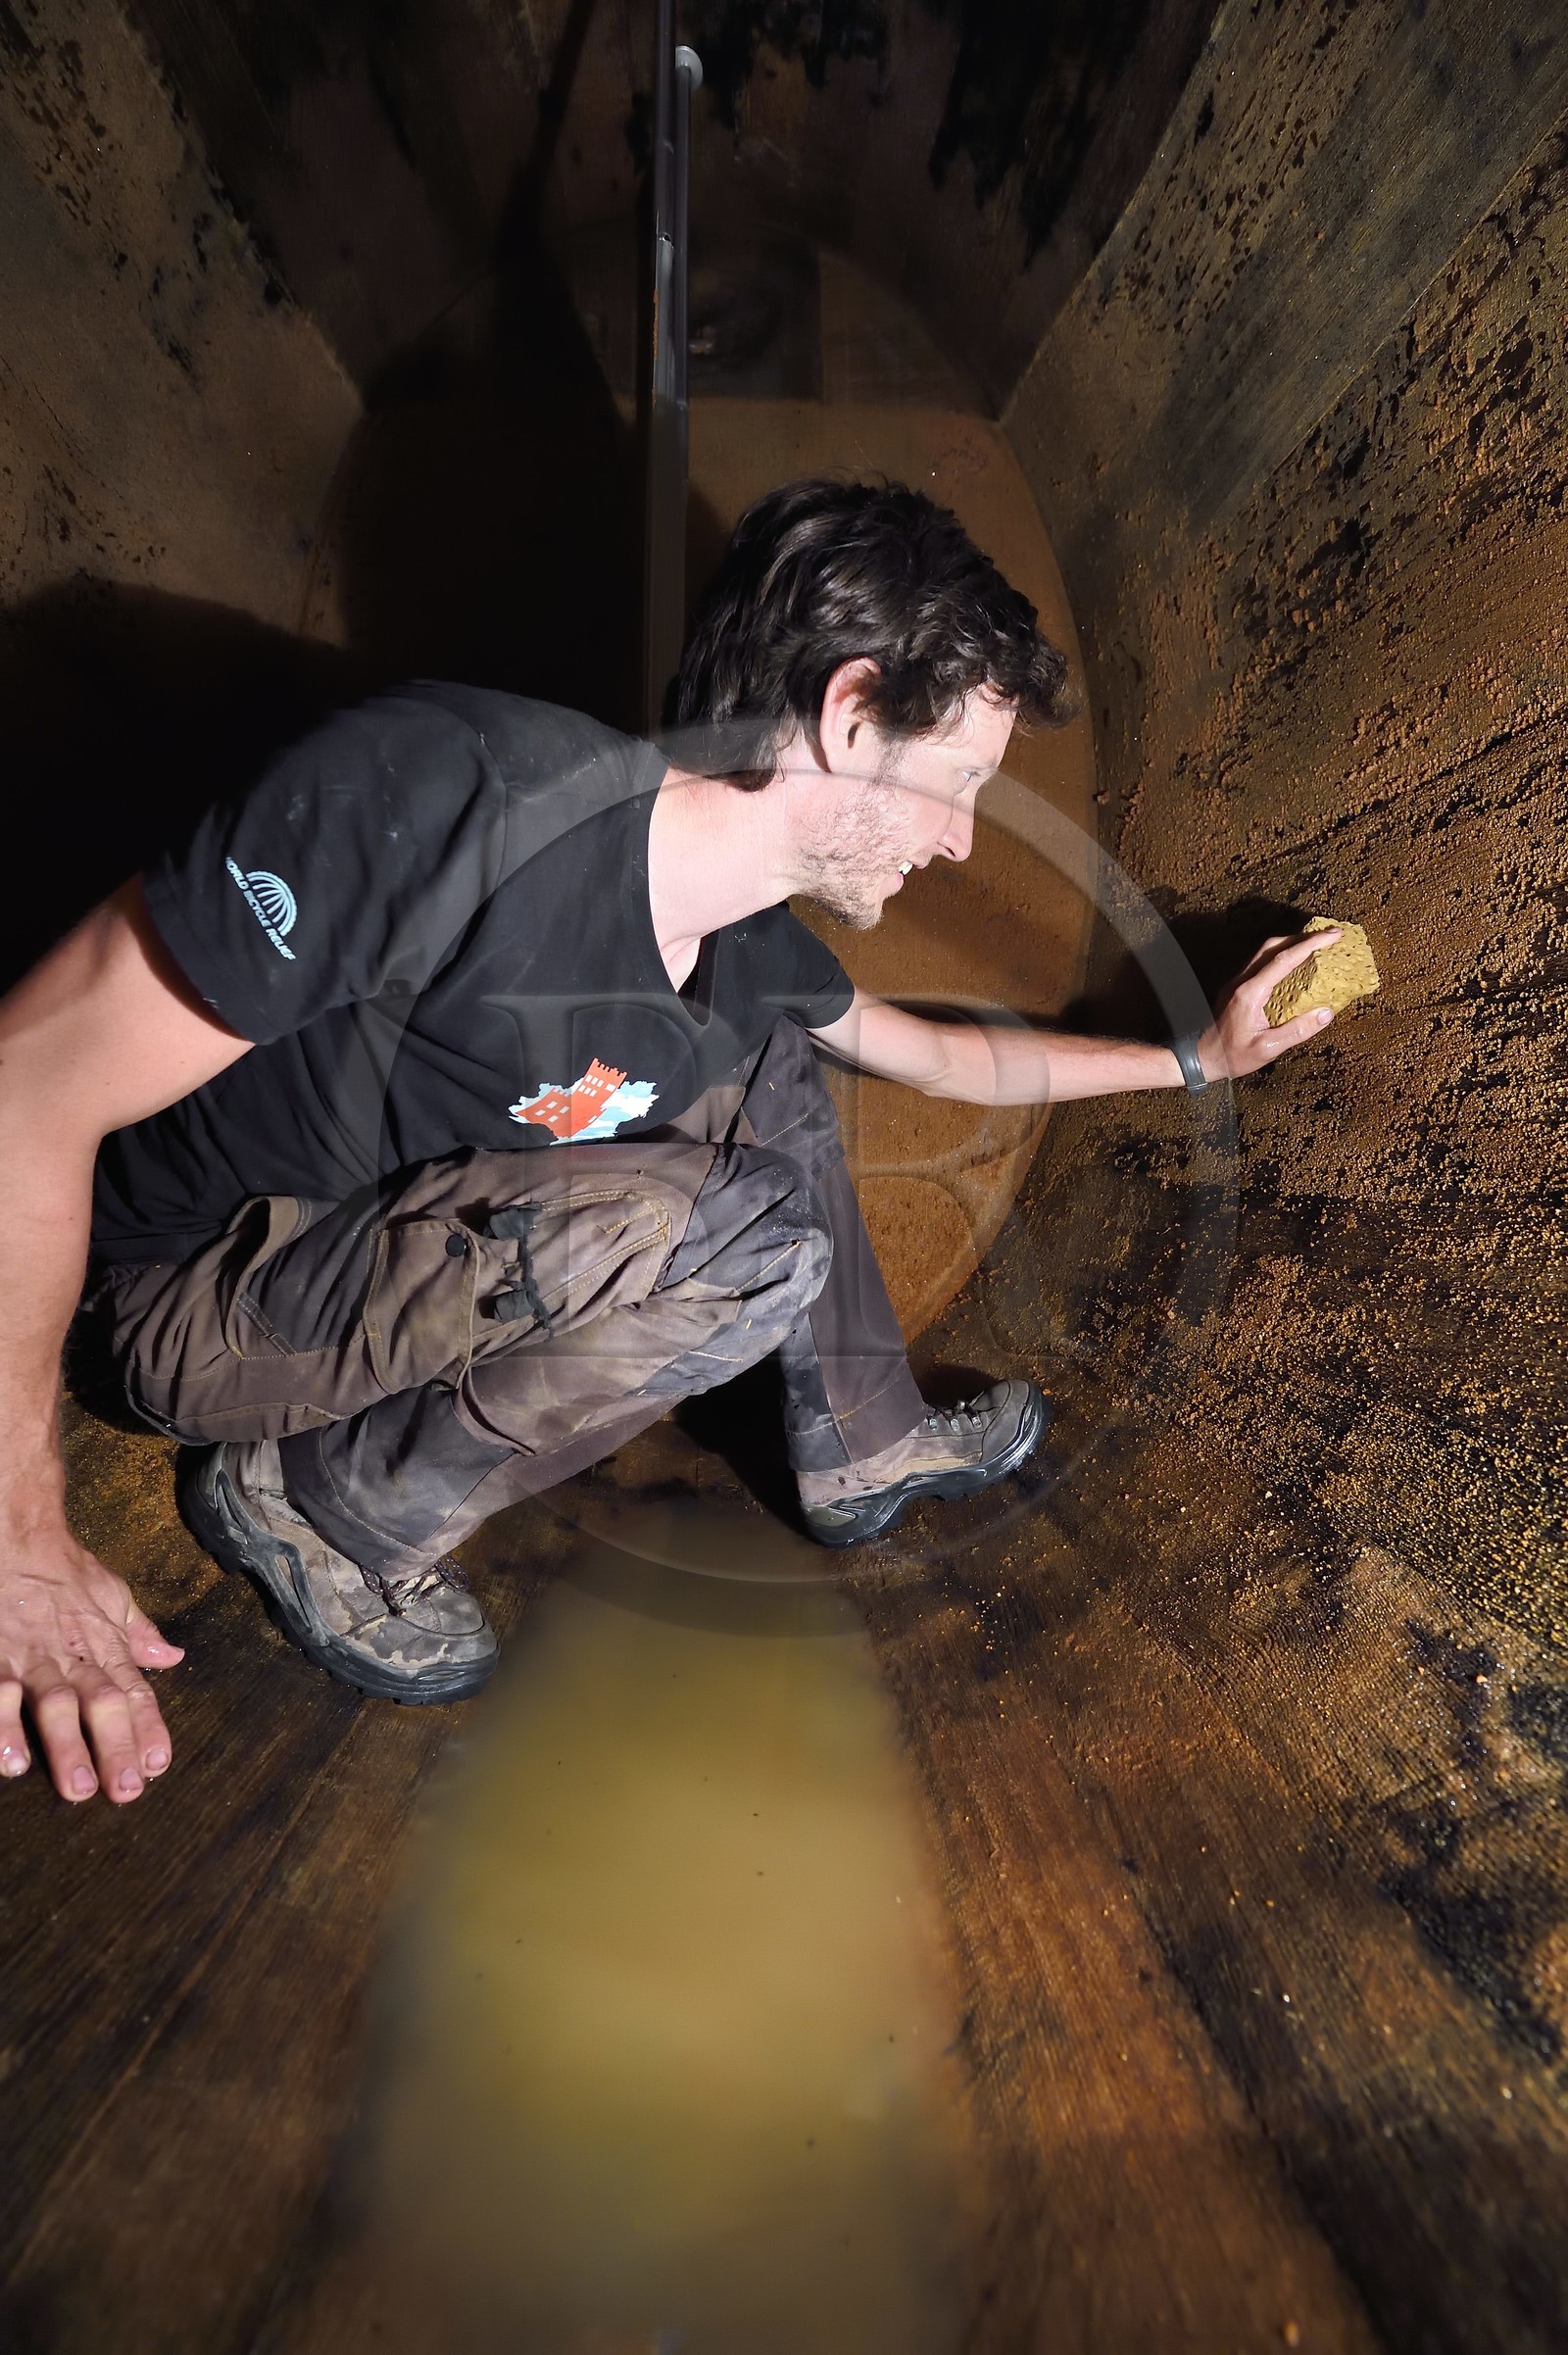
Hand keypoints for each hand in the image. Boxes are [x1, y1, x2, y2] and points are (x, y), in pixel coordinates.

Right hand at [0, 1503, 182, 1803]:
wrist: (17, 1535)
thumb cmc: (62, 1569)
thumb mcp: (110, 1594)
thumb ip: (138, 1631)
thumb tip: (172, 1656)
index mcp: (103, 1645)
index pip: (134, 1692)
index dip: (147, 1729)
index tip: (157, 1766)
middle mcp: (71, 1656)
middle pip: (99, 1704)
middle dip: (114, 1748)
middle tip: (124, 1791)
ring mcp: (30, 1658)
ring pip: (52, 1705)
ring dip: (65, 1747)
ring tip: (76, 1786)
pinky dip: (2, 1728)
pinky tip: (8, 1761)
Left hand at [1198, 929, 1341, 1081]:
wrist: (1200, 1057)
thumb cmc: (1232, 1056)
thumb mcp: (1268, 1048)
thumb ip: (1297, 1031)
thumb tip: (1326, 1013)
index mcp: (1250, 992)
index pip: (1284, 959)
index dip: (1310, 944)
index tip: (1333, 935)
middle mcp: (1242, 981)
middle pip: (1273, 946)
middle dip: (1302, 937)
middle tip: (1328, 936)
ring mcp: (1237, 982)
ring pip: (1264, 951)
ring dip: (1290, 944)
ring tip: (1315, 946)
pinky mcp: (1236, 988)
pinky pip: (1260, 963)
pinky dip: (1280, 956)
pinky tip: (1294, 965)